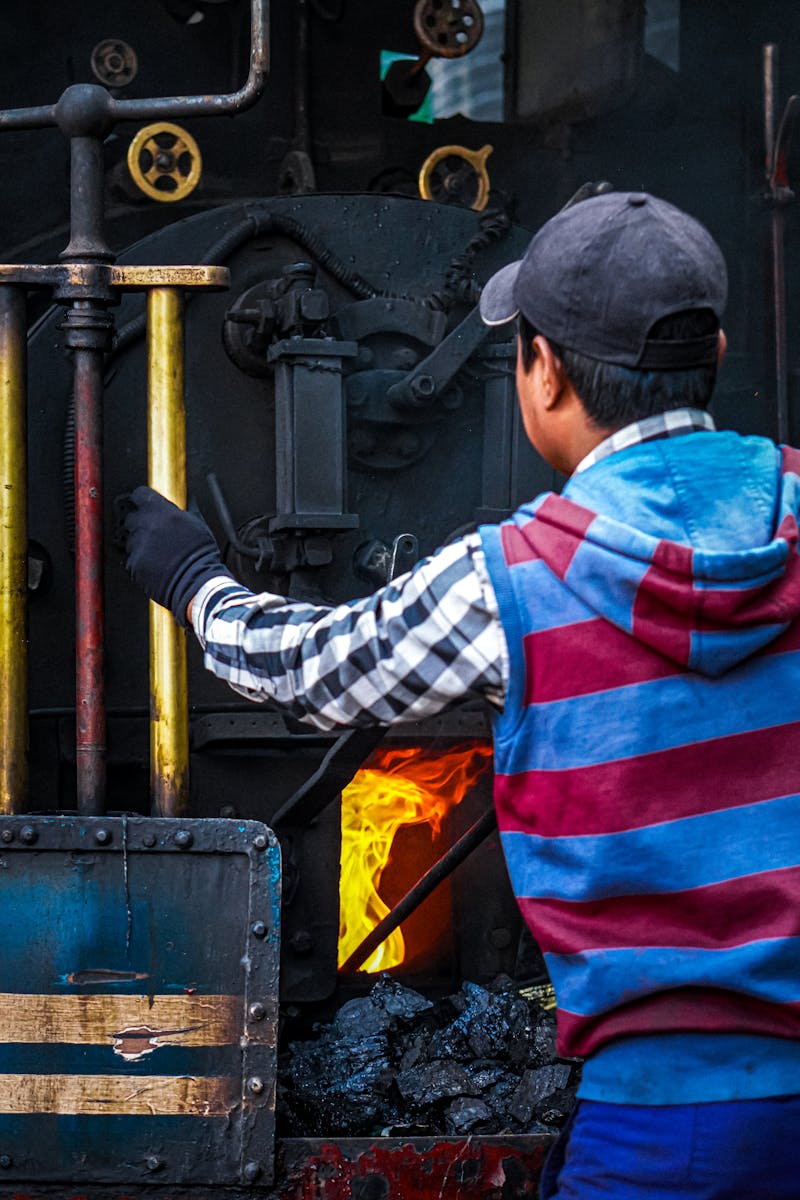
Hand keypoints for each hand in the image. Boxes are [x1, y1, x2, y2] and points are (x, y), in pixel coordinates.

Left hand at [124, 485, 227, 625]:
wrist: (196, 582)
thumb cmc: (200, 555)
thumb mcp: (197, 525)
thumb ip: (181, 512)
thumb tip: (180, 504)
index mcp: (162, 511)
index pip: (140, 494)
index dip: (142, 500)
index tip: (143, 504)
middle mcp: (146, 525)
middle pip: (131, 517)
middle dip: (139, 524)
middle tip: (153, 533)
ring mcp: (138, 544)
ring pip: (130, 539)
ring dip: (140, 544)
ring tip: (157, 553)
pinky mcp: (134, 563)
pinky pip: (131, 558)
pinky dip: (140, 561)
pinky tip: (154, 564)